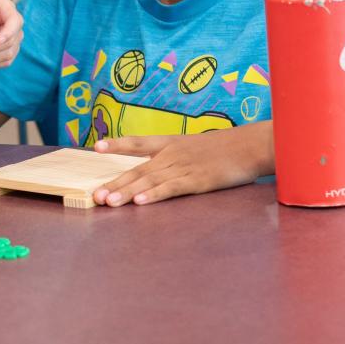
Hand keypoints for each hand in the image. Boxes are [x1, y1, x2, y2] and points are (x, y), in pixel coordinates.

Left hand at [91, 127, 267, 205]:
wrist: (249, 145)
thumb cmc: (222, 149)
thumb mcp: (192, 147)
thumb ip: (172, 156)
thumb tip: (154, 168)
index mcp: (169, 143)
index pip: (137, 142)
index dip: (117, 144)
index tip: (96, 147)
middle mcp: (171, 154)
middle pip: (137, 169)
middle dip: (115, 182)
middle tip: (95, 195)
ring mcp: (183, 167)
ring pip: (149, 180)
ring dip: (127, 192)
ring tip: (109, 201)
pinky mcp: (196, 181)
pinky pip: (171, 188)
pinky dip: (154, 195)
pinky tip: (140, 201)